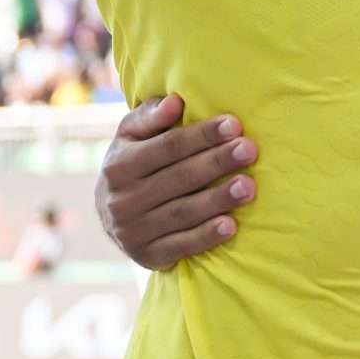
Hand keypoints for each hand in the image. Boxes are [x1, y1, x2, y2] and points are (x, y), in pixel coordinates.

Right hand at [94, 94, 259, 269]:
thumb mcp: (131, 137)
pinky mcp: (147, 257)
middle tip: (249, 151)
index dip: (202, 135)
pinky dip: (206, 236)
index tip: (234, 125)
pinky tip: (231, 226)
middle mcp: (122, 199)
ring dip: (218, 199)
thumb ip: (150, 116)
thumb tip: (175, 101)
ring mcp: (132, 231)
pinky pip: (181, 246)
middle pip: (180, 177)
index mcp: (119, 164)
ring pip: (183, 212)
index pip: (168, 146)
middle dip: (217, 162)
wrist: (110, 218)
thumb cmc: (133, 164)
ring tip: (249, 186)